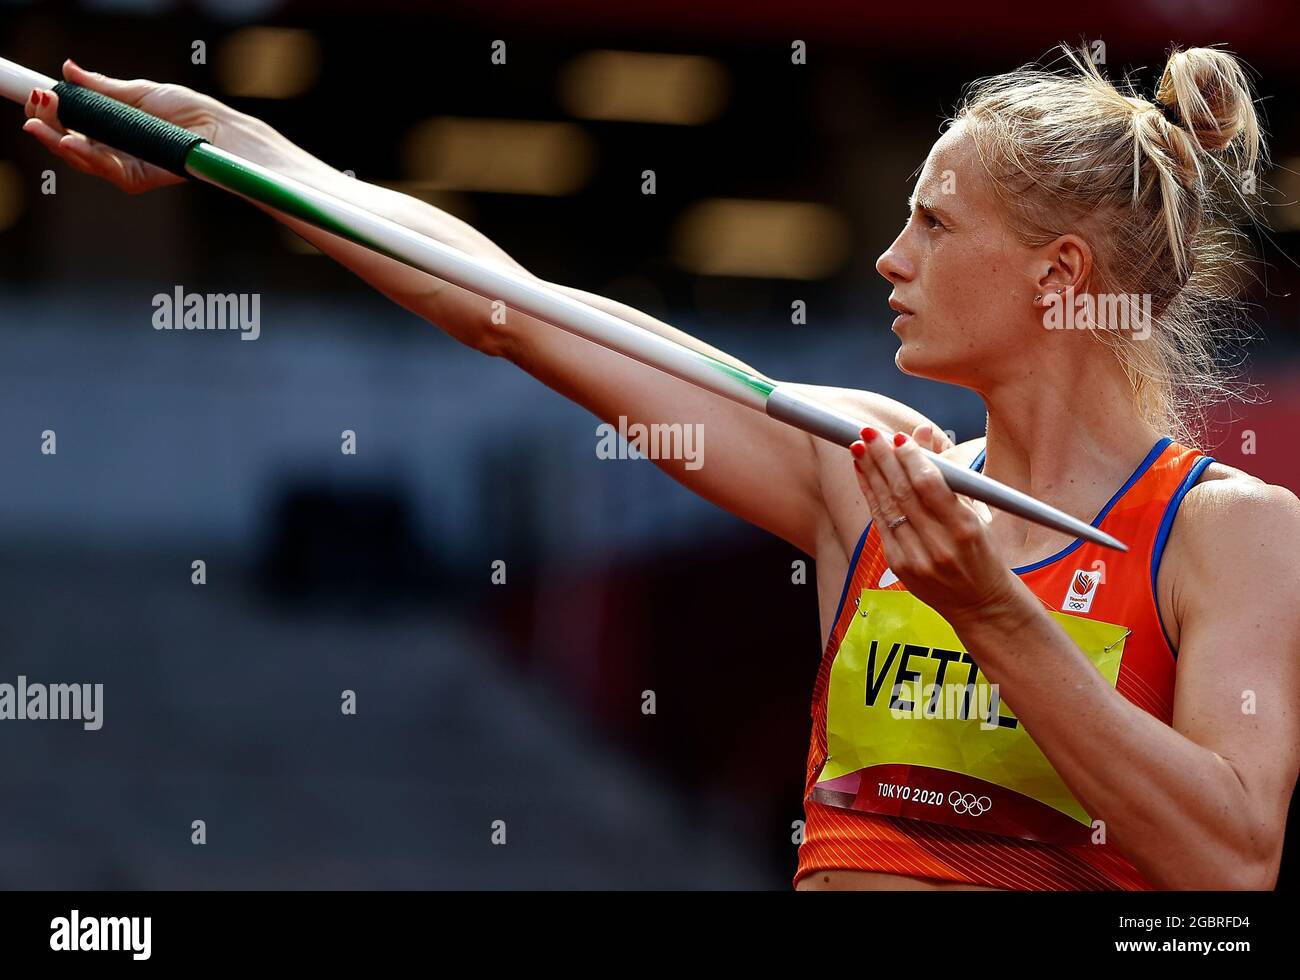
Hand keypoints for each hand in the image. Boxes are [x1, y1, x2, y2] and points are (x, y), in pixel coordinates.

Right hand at [21, 59, 235, 193]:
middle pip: (68, 143)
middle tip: (33, 108)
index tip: (37, 96)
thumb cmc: (187, 110)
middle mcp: (112, 149)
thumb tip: (69, 70)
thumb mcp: (138, 92)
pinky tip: (69, 142)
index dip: (51, 112)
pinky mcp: (136, 179)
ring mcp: (123, 166)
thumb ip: (101, 88)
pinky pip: (106, 170)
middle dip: (46, 126)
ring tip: (41, 124)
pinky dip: (86, 156)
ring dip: (57, 141)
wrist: (217, 129)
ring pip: (81, 159)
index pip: (71, 123)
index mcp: (110, 126)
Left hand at [850, 423, 1019, 622]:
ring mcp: (916, 559)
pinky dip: (872, 497)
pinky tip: (864, 476)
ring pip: (888, 508)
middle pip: (903, 493)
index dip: (911, 458)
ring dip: (870, 475)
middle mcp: (939, 546)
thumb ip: (948, 476)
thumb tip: (923, 434)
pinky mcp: (900, 567)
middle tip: (868, 433)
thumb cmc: (983, 554)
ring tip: (859, 448)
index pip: (931, 485)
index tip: (899, 437)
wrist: (981, 606)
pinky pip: (882, 525)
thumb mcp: (977, 514)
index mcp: (965, 529)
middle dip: (883, 459)